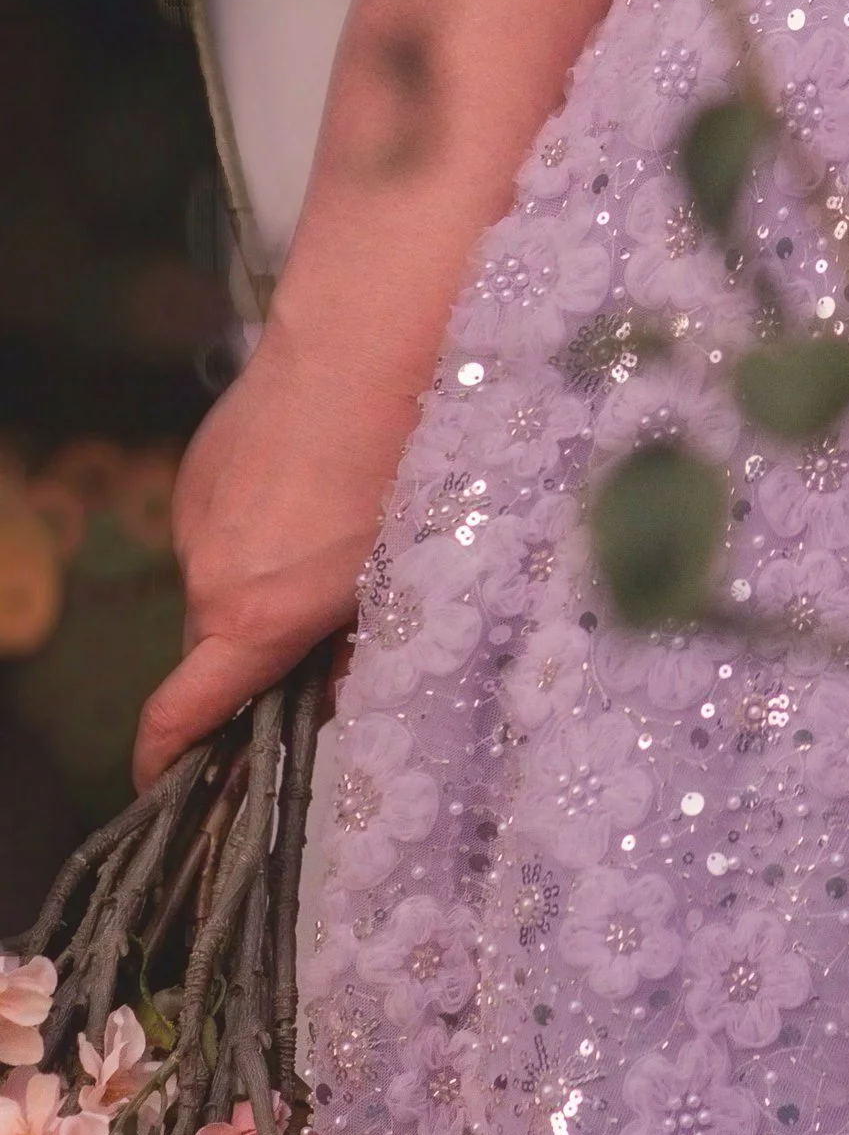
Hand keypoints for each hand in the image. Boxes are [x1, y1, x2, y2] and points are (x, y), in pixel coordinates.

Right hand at [134, 324, 410, 788]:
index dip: (164, 759)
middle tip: (325, 628)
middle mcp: (210, 576)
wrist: (362, 350)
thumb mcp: (401, 575)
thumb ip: (357, 644)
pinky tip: (311, 485)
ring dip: (261, 580)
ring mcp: (196, 518)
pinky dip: (255, 526)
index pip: (180, 712)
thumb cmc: (402, 470)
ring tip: (334, 531)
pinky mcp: (198, 469)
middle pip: (216, 645)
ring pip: (221, 580)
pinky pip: (220, 524)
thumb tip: (338, 679)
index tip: (161, 784)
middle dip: (256, 654)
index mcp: (255, 619)